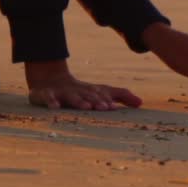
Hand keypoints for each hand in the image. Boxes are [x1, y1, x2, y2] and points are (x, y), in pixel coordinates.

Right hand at [24, 59, 142, 110]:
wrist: (49, 78)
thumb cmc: (81, 91)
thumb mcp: (100, 92)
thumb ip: (120, 96)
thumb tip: (141, 102)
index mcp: (89, 90)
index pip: (99, 94)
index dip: (105, 100)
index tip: (113, 107)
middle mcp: (77, 90)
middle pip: (87, 95)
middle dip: (95, 101)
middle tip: (103, 108)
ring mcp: (61, 92)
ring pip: (70, 96)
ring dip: (78, 101)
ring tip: (86, 107)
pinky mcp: (45, 94)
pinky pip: (47, 97)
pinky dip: (50, 101)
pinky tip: (54, 107)